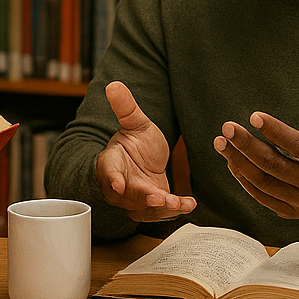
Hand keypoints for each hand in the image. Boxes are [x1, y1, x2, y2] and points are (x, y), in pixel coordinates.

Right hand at [93, 81, 195, 221]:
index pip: (109, 172)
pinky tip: (190, 203)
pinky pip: (161, 213)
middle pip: (128, 196)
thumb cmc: (134, 142)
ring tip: (178, 203)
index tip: (118, 183)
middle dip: (143, 199)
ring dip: (161, 209)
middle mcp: (120, 186)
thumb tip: (113, 84)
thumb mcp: (135, 123)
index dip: (113, 178)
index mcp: (111, 163)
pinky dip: (175, 210)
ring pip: (145, 209)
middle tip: (158, 198)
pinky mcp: (152, 207)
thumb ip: (125, 107)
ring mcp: (135, 200)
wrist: (144, 161)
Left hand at [213, 77, 298, 231]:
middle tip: (228, 128)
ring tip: (222, 143)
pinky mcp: (293, 212)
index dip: (276, 131)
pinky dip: (245, 180)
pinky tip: (232, 162)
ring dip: (240, 163)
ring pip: (265, 184)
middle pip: (276, 166)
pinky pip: (263, 198)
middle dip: (248, 146)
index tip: (254, 116)